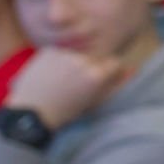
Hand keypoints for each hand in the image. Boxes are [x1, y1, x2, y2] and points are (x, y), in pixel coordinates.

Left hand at [6, 48, 128, 129]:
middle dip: (91, 66)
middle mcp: (83, 60)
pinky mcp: (48, 50)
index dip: (109, 71)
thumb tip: (132, 69)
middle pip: (95, 58)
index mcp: (96, 75)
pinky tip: (49, 75)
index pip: (114, 62)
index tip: (101, 80)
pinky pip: (59, 52)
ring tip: (61, 80)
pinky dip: (56, 60)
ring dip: (73, 63)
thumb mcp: (94, 102)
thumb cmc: (65, 112)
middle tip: (77, 83)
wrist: (30, 112)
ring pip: (76, 54)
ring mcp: (64, 54)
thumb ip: (115, 84)